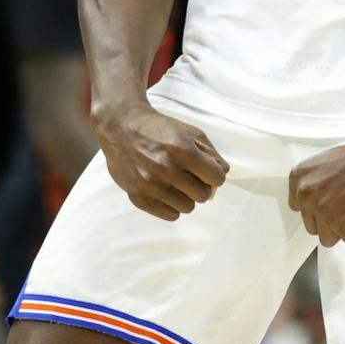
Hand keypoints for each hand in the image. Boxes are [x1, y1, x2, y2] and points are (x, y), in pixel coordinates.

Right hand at [93, 102, 228, 221]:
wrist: (122, 127)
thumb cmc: (160, 128)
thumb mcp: (190, 132)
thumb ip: (211, 153)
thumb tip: (222, 175)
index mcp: (183, 150)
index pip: (216, 178)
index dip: (215, 175)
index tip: (208, 172)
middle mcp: (167, 169)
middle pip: (203, 195)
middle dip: (201, 186)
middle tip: (190, 176)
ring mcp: (151, 185)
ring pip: (188, 207)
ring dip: (186, 197)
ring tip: (177, 183)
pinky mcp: (138, 197)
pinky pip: (170, 215)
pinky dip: (172, 206)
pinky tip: (166, 191)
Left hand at [288, 128, 344, 246]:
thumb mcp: (328, 164)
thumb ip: (317, 184)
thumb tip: (321, 201)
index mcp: (300, 178)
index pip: (299, 207)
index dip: (317, 207)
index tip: (330, 201)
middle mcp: (307, 196)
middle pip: (312, 226)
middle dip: (330, 220)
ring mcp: (324, 212)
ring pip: (328, 238)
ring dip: (343, 228)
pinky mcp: (343, 226)